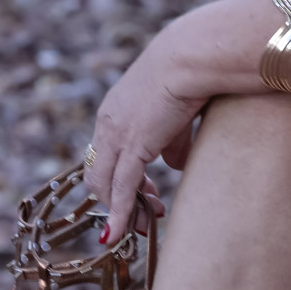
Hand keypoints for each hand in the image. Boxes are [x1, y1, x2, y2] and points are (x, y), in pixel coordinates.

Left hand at [84, 29, 204, 242]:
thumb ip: (173, 142)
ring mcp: (115, 135)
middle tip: (142, 215)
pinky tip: (122, 232)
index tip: (146, 193)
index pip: (106, 155)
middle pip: (98, 173)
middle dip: (118, 199)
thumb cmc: (191, 73)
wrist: (191, 56)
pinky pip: (121, 188)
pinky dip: (119, 213)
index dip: (121, 178)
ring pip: (105, 184)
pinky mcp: (132, 146)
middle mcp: (107, 123)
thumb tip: (176, 167)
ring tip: (142, 224)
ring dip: (122, 210)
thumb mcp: (177, 112)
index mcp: (115, 110)